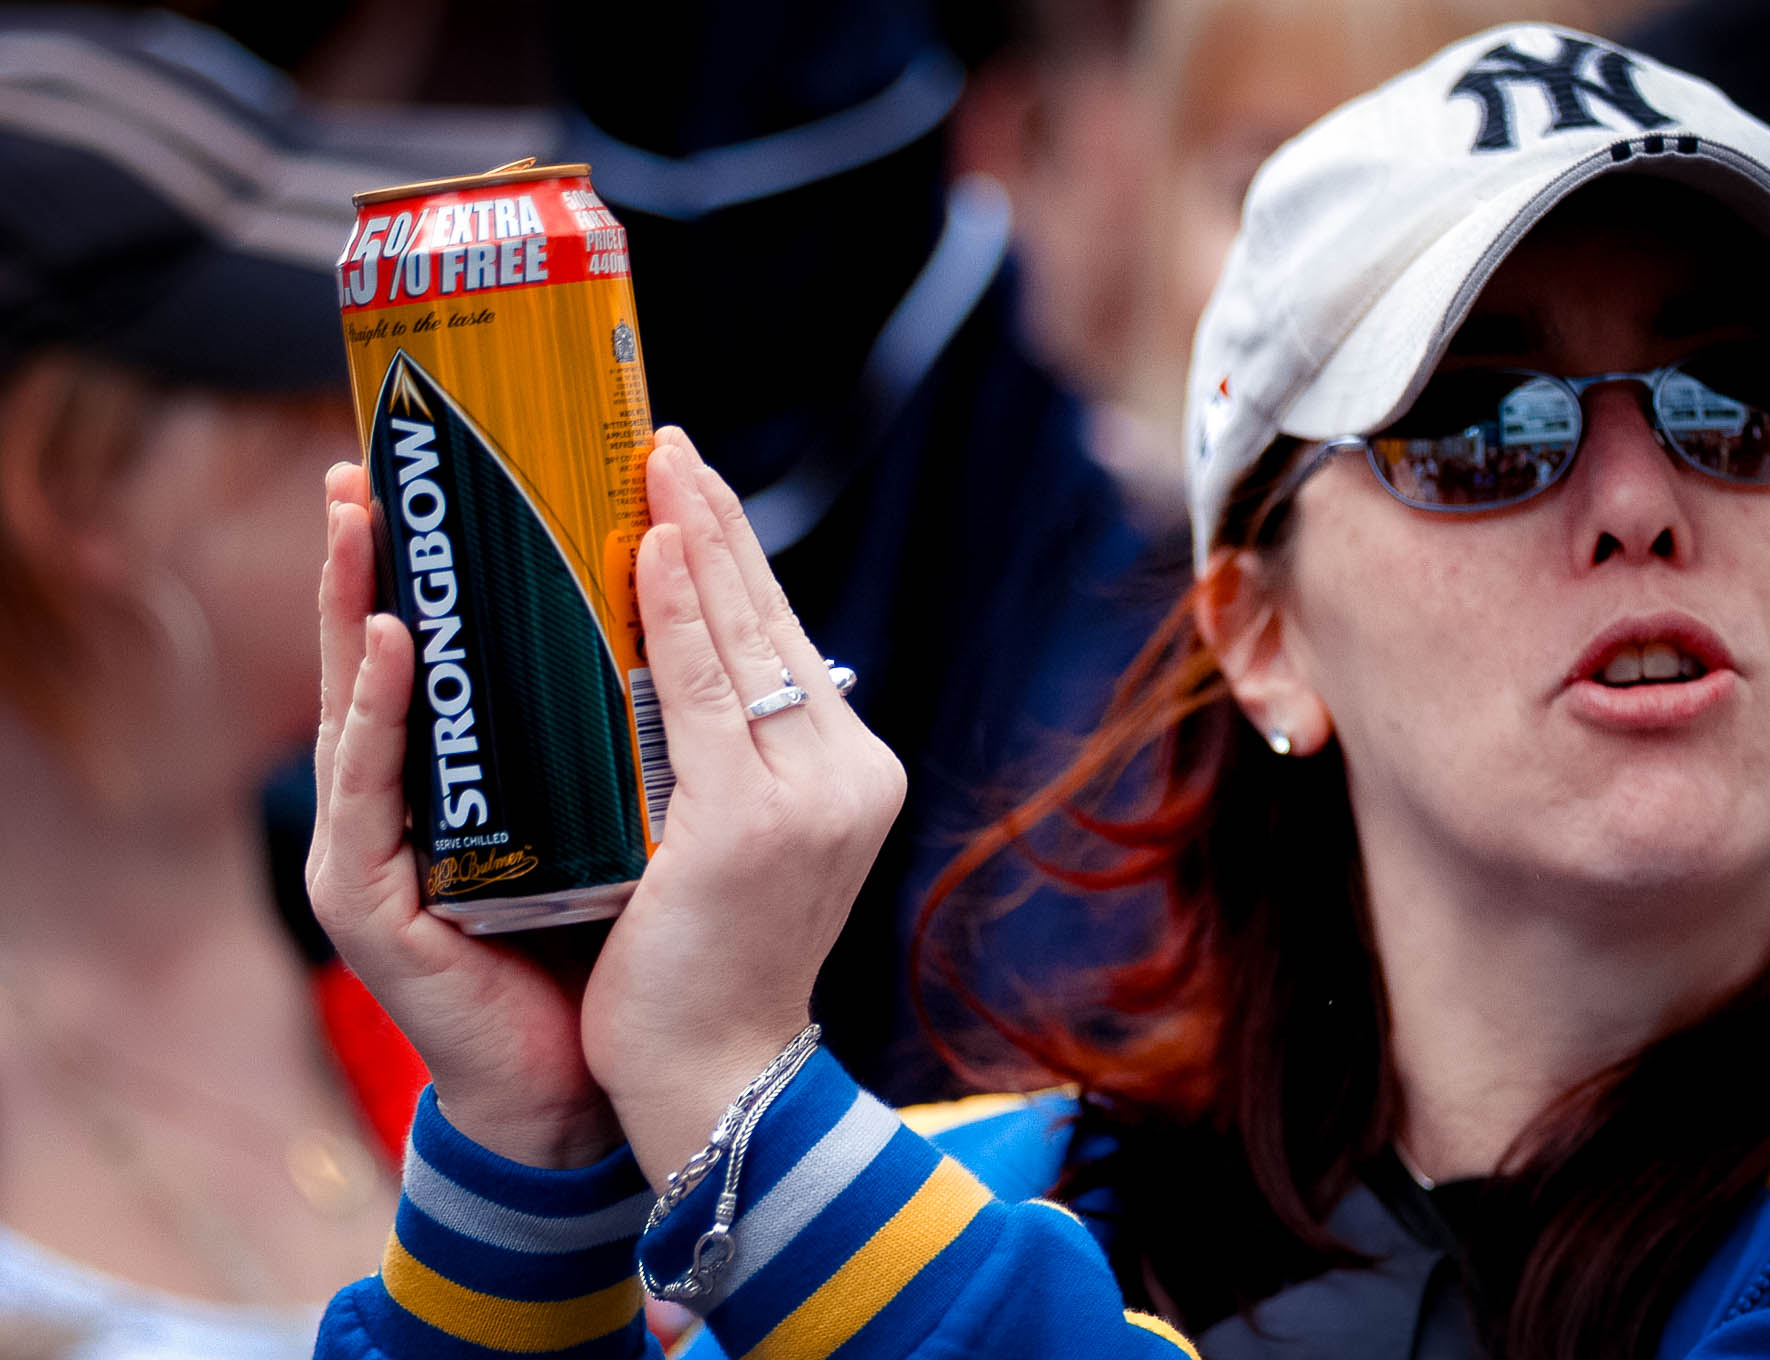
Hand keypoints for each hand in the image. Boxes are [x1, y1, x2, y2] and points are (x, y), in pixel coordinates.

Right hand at [306, 462, 619, 1166]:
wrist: (601, 1078)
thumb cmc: (620, 942)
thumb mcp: (642, 805)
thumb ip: (641, 723)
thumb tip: (710, 622)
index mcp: (476, 775)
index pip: (456, 647)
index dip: (450, 564)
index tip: (460, 474)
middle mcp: (417, 802)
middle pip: (386, 657)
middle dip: (374, 558)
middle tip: (371, 465)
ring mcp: (383, 852)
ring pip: (362, 705)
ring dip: (355, 604)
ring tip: (360, 516)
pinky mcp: (375, 904)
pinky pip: (374, 791)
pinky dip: (378, 714)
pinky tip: (394, 644)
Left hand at [580, 429, 905, 1177]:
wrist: (714, 1076)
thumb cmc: (709, 965)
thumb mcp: (744, 845)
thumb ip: (737, 760)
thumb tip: (685, 670)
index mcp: (853, 773)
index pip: (784, 639)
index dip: (736, 554)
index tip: (689, 481)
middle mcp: (848, 771)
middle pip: (769, 619)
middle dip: (712, 519)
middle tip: (662, 438)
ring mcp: (807, 795)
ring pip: (740, 638)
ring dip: (692, 537)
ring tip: (651, 461)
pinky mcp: (751, 820)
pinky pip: (703, 689)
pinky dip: (674, 609)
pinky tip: (645, 543)